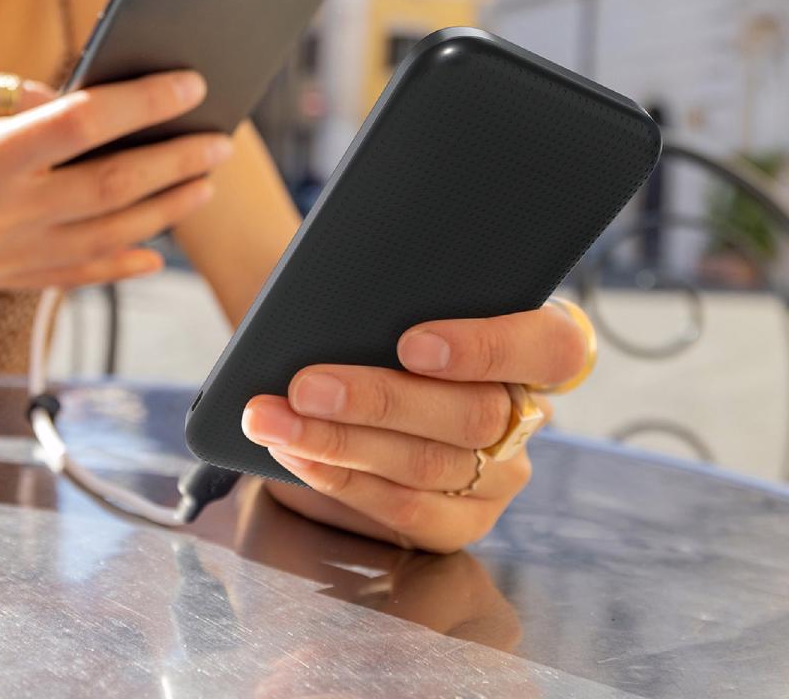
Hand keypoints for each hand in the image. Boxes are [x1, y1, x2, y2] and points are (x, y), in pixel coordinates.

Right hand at [0, 68, 232, 295]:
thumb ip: (14, 98)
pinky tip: (156, 249)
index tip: (189, 81)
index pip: (82, 125)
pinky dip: (121, 263)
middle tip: (220, 139)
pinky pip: (74, 276)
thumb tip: (82, 100)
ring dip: (164, 210)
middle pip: (112, 188)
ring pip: (107, 238)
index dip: (143, 102)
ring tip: (202, 182)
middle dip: (176, 161)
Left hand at [240, 302, 588, 553]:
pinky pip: (403, 510)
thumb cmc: (372, 317)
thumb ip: (393, 304)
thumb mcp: (391, 301)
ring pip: (427, 465)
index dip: (487, 347)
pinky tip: (292, 452)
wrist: (340, 359)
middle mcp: (527, 416)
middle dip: (377, 399)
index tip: (411, 344)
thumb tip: (343, 315)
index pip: (553, 348)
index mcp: (536, 346)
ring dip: (337, 441)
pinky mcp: (458, 523)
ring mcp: (498, 478)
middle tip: (305, 386)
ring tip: (272, 418)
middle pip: (472, 415)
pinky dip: (337, 477)